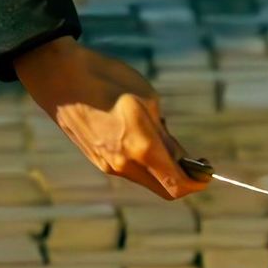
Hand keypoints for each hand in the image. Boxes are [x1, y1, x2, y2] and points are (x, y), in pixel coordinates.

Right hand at [13, 37, 205, 198]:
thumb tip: (182, 158)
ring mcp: (109, 166)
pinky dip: (146, 166)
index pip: (177, 184)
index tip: (207, 172)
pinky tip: (145, 142)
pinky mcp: (98, 161)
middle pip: (164, 190)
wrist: (60, 77)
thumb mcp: (149, 100)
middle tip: (195, 164)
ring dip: (164, 172)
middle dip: (184, 182)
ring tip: (169, 146)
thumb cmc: (108, 80)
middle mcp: (125, 165)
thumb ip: (166, 135)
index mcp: (142, 148)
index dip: (197, 183)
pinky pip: (131, 172)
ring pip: (147, 181)